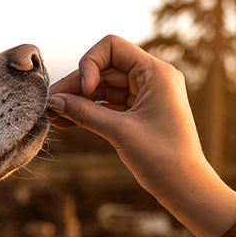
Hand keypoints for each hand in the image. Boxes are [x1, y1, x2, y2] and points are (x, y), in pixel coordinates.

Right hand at [47, 35, 232, 219]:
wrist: (186, 188)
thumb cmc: (162, 158)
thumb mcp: (119, 132)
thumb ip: (85, 112)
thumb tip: (53, 101)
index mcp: (156, 72)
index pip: (112, 47)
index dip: (90, 63)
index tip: (84, 90)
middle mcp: (152, 78)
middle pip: (104, 69)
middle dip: (77, 86)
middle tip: (50, 104)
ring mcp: (146, 95)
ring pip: (104, 88)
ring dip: (79, 100)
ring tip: (53, 116)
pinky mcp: (140, 113)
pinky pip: (109, 105)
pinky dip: (89, 111)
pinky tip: (66, 121)